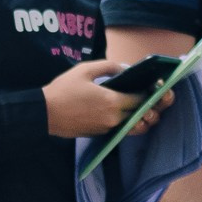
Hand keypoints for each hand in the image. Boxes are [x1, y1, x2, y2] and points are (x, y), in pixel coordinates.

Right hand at [42, 58, 164, 138]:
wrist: (45, 113)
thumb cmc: (63, 90)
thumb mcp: (84, 70)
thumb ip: (108, 66)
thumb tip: (125, 68)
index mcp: (112, 101)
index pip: (141, 99)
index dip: (150, 93)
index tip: (154, 87)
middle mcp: (113, 118)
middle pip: (142, 116)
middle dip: (151, 108)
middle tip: (156, 101)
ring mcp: (107, 128)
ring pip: (133, 127)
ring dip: (142, 120)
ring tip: (144, 112)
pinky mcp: (100, 134)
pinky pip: (120, 130)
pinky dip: (127, 124)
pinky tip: (125, 115)